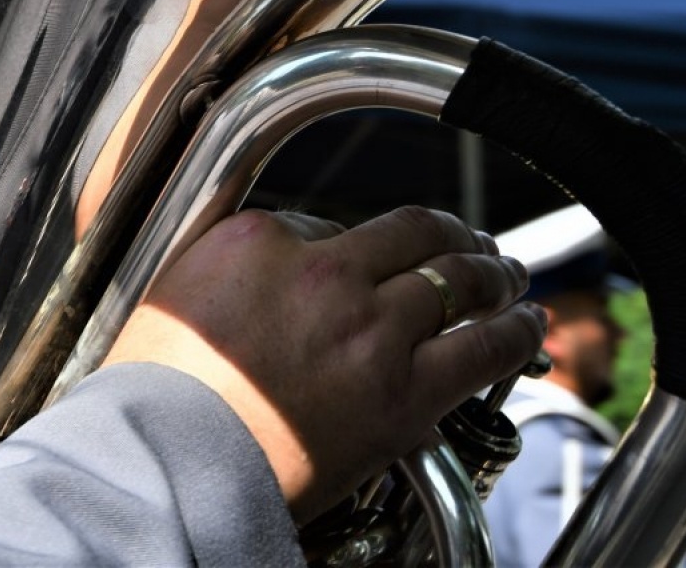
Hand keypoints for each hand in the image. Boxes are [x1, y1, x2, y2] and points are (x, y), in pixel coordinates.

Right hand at [103, 205, 544, 523]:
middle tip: (471, 242)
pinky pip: (484, 349)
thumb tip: (289, 260)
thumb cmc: (159, 387)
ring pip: (462, 281)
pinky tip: (526, 323)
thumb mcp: (180, 290)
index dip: (364, 241)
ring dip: (496, 273)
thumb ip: (241, 262)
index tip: (379, 253)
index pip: (337, 224)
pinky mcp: (404, 396)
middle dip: (453, 235)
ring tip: (510, 276)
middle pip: (416, 234)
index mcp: (264, 239)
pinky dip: (515, 329)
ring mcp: (372, 332)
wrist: (168, 461)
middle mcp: (327, 273)